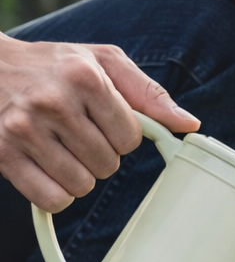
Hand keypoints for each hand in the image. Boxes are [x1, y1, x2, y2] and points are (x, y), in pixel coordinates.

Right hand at [0, 36, 199, 211]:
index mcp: (83, 77)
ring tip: (59, 147)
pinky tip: (46, 168)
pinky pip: (52, 199)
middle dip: (100, 155)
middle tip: (77, 133)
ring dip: (78, 174)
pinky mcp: (2, 154)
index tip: (103, 121)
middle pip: (108, 164)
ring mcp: (22, 129)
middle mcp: (52, 102)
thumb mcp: (103, 62)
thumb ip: (149, 93)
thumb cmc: (53, 65)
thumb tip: (189, 124)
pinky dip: (56, 193)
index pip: (131, 138)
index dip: (122, 136)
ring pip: (82, 184)